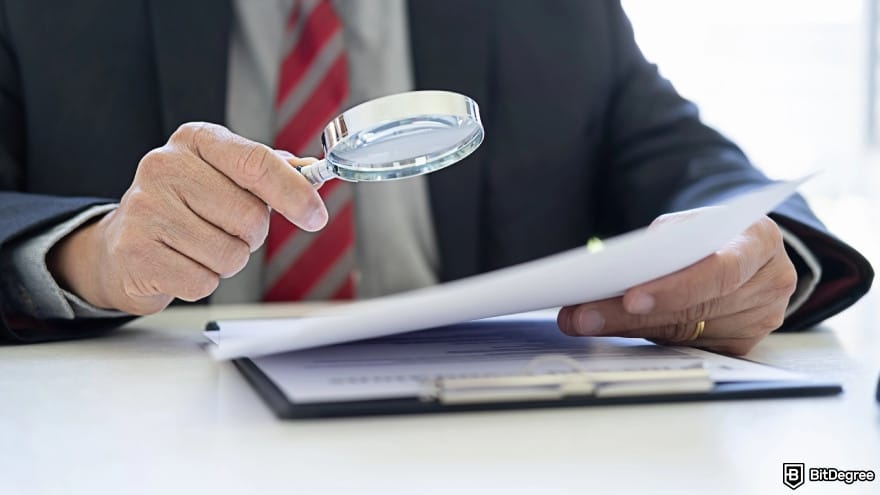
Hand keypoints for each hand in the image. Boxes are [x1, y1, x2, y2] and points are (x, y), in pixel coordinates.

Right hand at [48, 122, 325, 314]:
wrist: (122, 244)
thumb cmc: (185, 207)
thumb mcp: (223, 175)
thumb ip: (269, 172)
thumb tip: (312, 174)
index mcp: (196, 140)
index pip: (257, 162)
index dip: (294, 193)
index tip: (316, 216)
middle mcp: (165, 166)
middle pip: (250, 217)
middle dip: (252, 236)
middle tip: (227, 230)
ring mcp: (145, 208)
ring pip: (229, 254)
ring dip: (228, 261)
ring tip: (201, 247)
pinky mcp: (135, 252)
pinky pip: (203, 282)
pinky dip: (203, 281)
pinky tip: (182, 264)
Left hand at [557, 213, 797, 354]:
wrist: (746, 248)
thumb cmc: (713, 232)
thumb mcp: (691, 222)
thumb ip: (664, 241)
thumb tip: (617, 272)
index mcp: (760, 240)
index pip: (719, 271)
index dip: (675, 288)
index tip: (630, 297)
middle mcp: (770, 282)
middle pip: (694, 308)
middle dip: (629, 315)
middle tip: (582, 316)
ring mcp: (761, 318)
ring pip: (684, 332)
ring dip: (628, 328)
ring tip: (583, 320)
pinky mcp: (743, 343)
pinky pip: (688, 344)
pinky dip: (647, 336)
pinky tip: (612, 328)